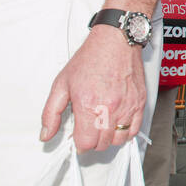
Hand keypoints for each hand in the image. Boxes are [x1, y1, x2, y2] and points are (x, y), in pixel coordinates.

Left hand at [40, 25, 145, 151]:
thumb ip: (51, 113)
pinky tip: (116, 123)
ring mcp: (127, 107)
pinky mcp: (139, 103)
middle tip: (87, 129)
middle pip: (101, 144)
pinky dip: (125, 132)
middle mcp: (110, 109)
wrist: (115, 41)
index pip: (85, 143)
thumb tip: (46, 134)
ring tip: (101, 126)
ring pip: (118, 140)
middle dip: (92, 141)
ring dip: (108, 138)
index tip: (77, 136)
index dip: (78, 143)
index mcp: (88, 105)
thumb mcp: (61, 84)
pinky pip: (134, 130)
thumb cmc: (91, 59)